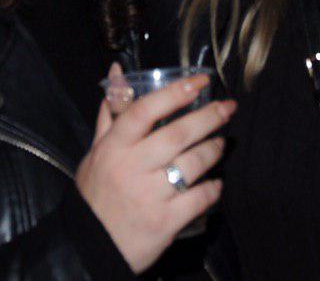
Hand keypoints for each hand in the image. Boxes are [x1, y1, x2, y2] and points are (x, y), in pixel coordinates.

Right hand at [76, 66, 234, 273]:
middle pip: (177, 134)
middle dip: (209, 117)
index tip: (200, 81)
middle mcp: (132, 168)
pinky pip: (198, 198)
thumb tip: (118, 72)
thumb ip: (112, 113)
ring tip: (221, 143)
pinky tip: (215, 182)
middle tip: (228, 107)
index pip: (144, 111)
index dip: (174, 93)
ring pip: (192, 164)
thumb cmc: (95, 193)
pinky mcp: (165, 221)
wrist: (91, 246)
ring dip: (213, 150)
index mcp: (113, 147)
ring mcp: (150, 195)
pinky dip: (212, 188)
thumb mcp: (95, 152)